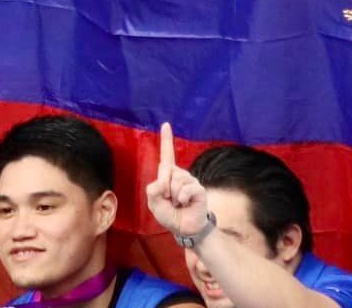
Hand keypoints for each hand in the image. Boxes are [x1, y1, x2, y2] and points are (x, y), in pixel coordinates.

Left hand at [144, 123, 210, 238]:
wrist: (184, 228)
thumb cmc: (169, 214)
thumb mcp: (153, 203)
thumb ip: (153, 190)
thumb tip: (164, 182)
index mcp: (168, 175)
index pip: (167, 155)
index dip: (166, 139)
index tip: (166, 124)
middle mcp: (180, 174)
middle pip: (166, 171)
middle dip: (164, 188)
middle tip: (170, 201)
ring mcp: (190, 180)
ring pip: (175, 181)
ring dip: (173, 196)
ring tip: (178, 204)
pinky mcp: (198, 188)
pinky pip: (186, 189)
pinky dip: (182, 199)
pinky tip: (184, 204)